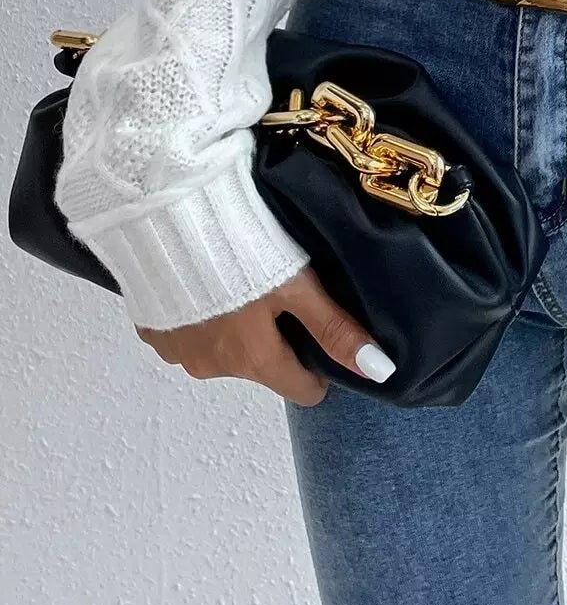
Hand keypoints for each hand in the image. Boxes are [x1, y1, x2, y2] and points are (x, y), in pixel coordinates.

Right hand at [135, 264, 395, 405]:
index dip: (319, 365)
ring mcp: (176, 351)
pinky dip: (202, 312)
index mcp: (253, 361)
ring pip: (224, 348)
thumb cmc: (239, 246)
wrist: (163, 214)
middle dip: (276, 336)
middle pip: (262, 365)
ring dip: (235, 323)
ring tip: (242, 275)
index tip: (322, 329)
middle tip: (281, 288)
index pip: (301, 390)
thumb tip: (379, 372)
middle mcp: (212, 367)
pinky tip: (206, 277)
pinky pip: (188, 331)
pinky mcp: (150, 329)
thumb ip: (334, 328)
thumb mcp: (296, 284)